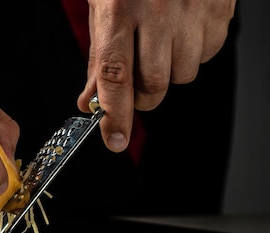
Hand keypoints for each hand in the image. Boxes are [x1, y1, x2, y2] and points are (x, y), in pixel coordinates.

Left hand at [77, 0, 236, 151]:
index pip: (115, 76)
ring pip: (182, 76)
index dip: (115, 115)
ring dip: (169, 74)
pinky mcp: (219, 11)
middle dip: (142, 98)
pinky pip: (208, 56)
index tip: (115, 141)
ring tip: (161, 46)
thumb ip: (98, 59)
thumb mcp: (103, 11)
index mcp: (119, 12)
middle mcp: (156, 13)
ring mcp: (191, 12)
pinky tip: (183, 33)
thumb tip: (90, 102)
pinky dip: (194, 54)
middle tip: (136, 87)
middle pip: (153, 86)